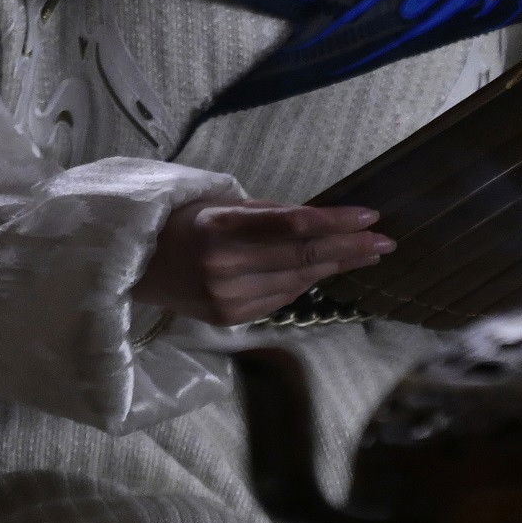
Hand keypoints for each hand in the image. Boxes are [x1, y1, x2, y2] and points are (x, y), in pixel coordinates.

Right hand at [137, 202, 389, 325]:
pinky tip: (327, 271)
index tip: (370, 217)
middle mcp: (224, 266)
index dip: (336, 223)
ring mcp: (226, 297)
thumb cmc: (182, 222)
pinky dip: (306, 283)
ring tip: (367, 254)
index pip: (293, 225)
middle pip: (302, 256)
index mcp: (220, 226)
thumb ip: (268, 213)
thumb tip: (322, 220)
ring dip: (336, 267)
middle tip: (386, 241)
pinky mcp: (229, 319)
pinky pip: (280, 298)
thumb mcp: (220, 203)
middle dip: (350, 249)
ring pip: (297, 281)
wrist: (136, 265)